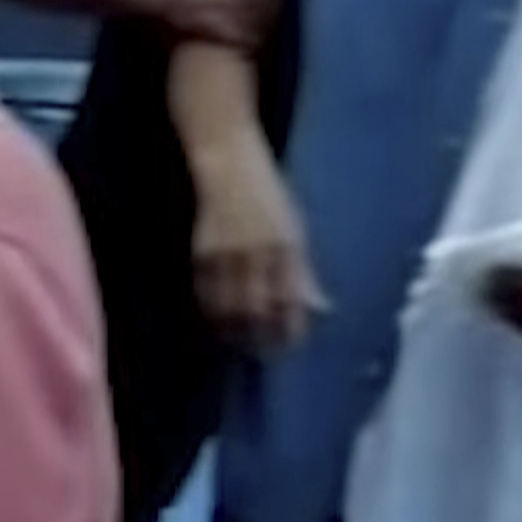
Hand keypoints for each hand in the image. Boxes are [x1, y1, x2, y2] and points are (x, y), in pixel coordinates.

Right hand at [193, 146, 325, 353]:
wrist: (229, 167)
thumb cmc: (269, 198)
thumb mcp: (295, 232)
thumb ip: (304, 273)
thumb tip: (321, 308)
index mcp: (285, 246)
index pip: (290, 299)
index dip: (291, 327)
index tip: (292, 344)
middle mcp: (256, 252)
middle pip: (256, 308)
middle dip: (260, 336)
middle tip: (265, 353)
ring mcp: (225, 253)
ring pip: (227, 306)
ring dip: (234, 330)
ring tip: (241, 343)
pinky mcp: (200, 253)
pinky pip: (206, 293)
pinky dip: (213, 311)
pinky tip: (220, 320)